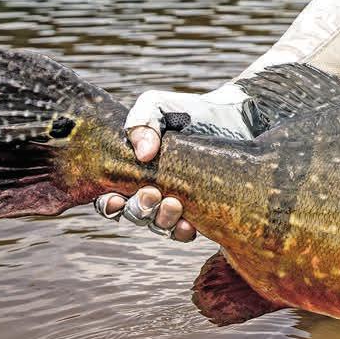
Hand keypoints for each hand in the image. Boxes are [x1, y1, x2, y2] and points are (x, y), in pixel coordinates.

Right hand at [93, 81, 253, 241]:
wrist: (231, 117)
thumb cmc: (187, 111)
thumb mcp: (158, 106)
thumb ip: (142, 121)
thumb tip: (144, 155)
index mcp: (131, 172)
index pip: (109, 197)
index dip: (108, 204)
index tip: (116, 198)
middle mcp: (149, 192)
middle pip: (133, 214)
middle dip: (139, 208)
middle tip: (152, 193)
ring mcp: (173, 203)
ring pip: (157, 225)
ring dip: (160, 220)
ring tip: (173, 204)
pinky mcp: (198, 210)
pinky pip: (183, 231)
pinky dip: (182, 232)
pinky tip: (188, 225)